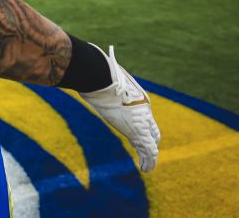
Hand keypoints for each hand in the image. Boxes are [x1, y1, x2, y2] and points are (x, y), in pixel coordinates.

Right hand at [78, 46, 160, 172]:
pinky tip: (146, 169)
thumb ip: (102, 79)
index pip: (146, 118)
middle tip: (147, 155)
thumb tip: (85, 69)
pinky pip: (147, 149)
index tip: (143, 137)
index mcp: (139, 99)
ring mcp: (142, 120)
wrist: (100, 76)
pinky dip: (148, 160)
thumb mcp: (103, 77)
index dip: (146, 129)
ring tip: (147, 167)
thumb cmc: (99, 73)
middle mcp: (144, 111)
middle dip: (150, 143)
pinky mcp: (137, 130)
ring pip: (151, 143)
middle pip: (152, 132)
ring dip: (150, 157)